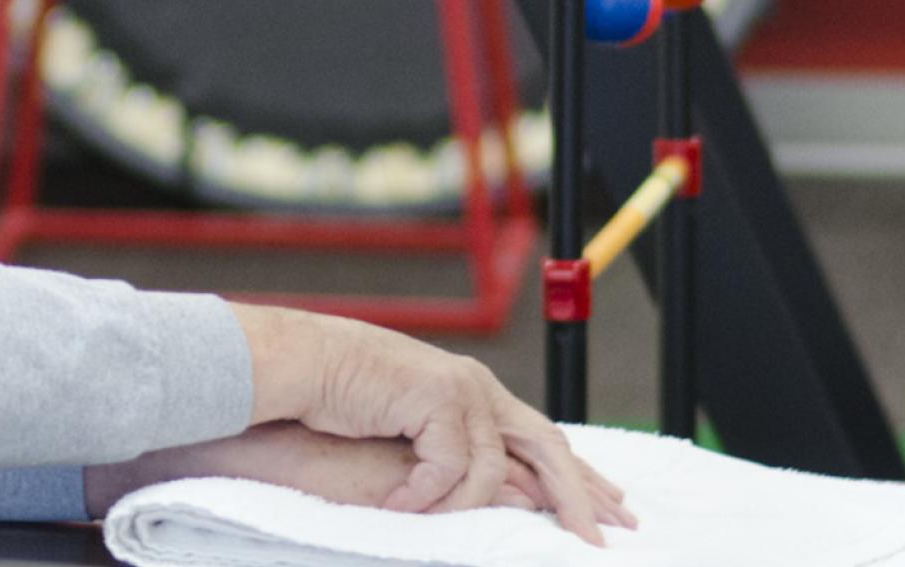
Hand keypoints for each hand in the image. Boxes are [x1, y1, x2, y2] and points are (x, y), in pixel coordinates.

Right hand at [86, 423, 573, 517]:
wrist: (295, 364)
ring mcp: (460, 388)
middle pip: (550, 447)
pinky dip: (424, 491)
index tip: (608, 509)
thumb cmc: (336, 399)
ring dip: (456, 503)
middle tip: (599, 541)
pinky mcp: (435, 395)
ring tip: (416, 512)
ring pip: (493, 468)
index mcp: (474, 392)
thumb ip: (447, 458)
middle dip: (579, 497)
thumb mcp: (404, 435)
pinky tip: (398, 501)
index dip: (580, 475)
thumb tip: (494, 499)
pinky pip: (448, 464)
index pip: (544, 437)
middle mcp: (477, 387)